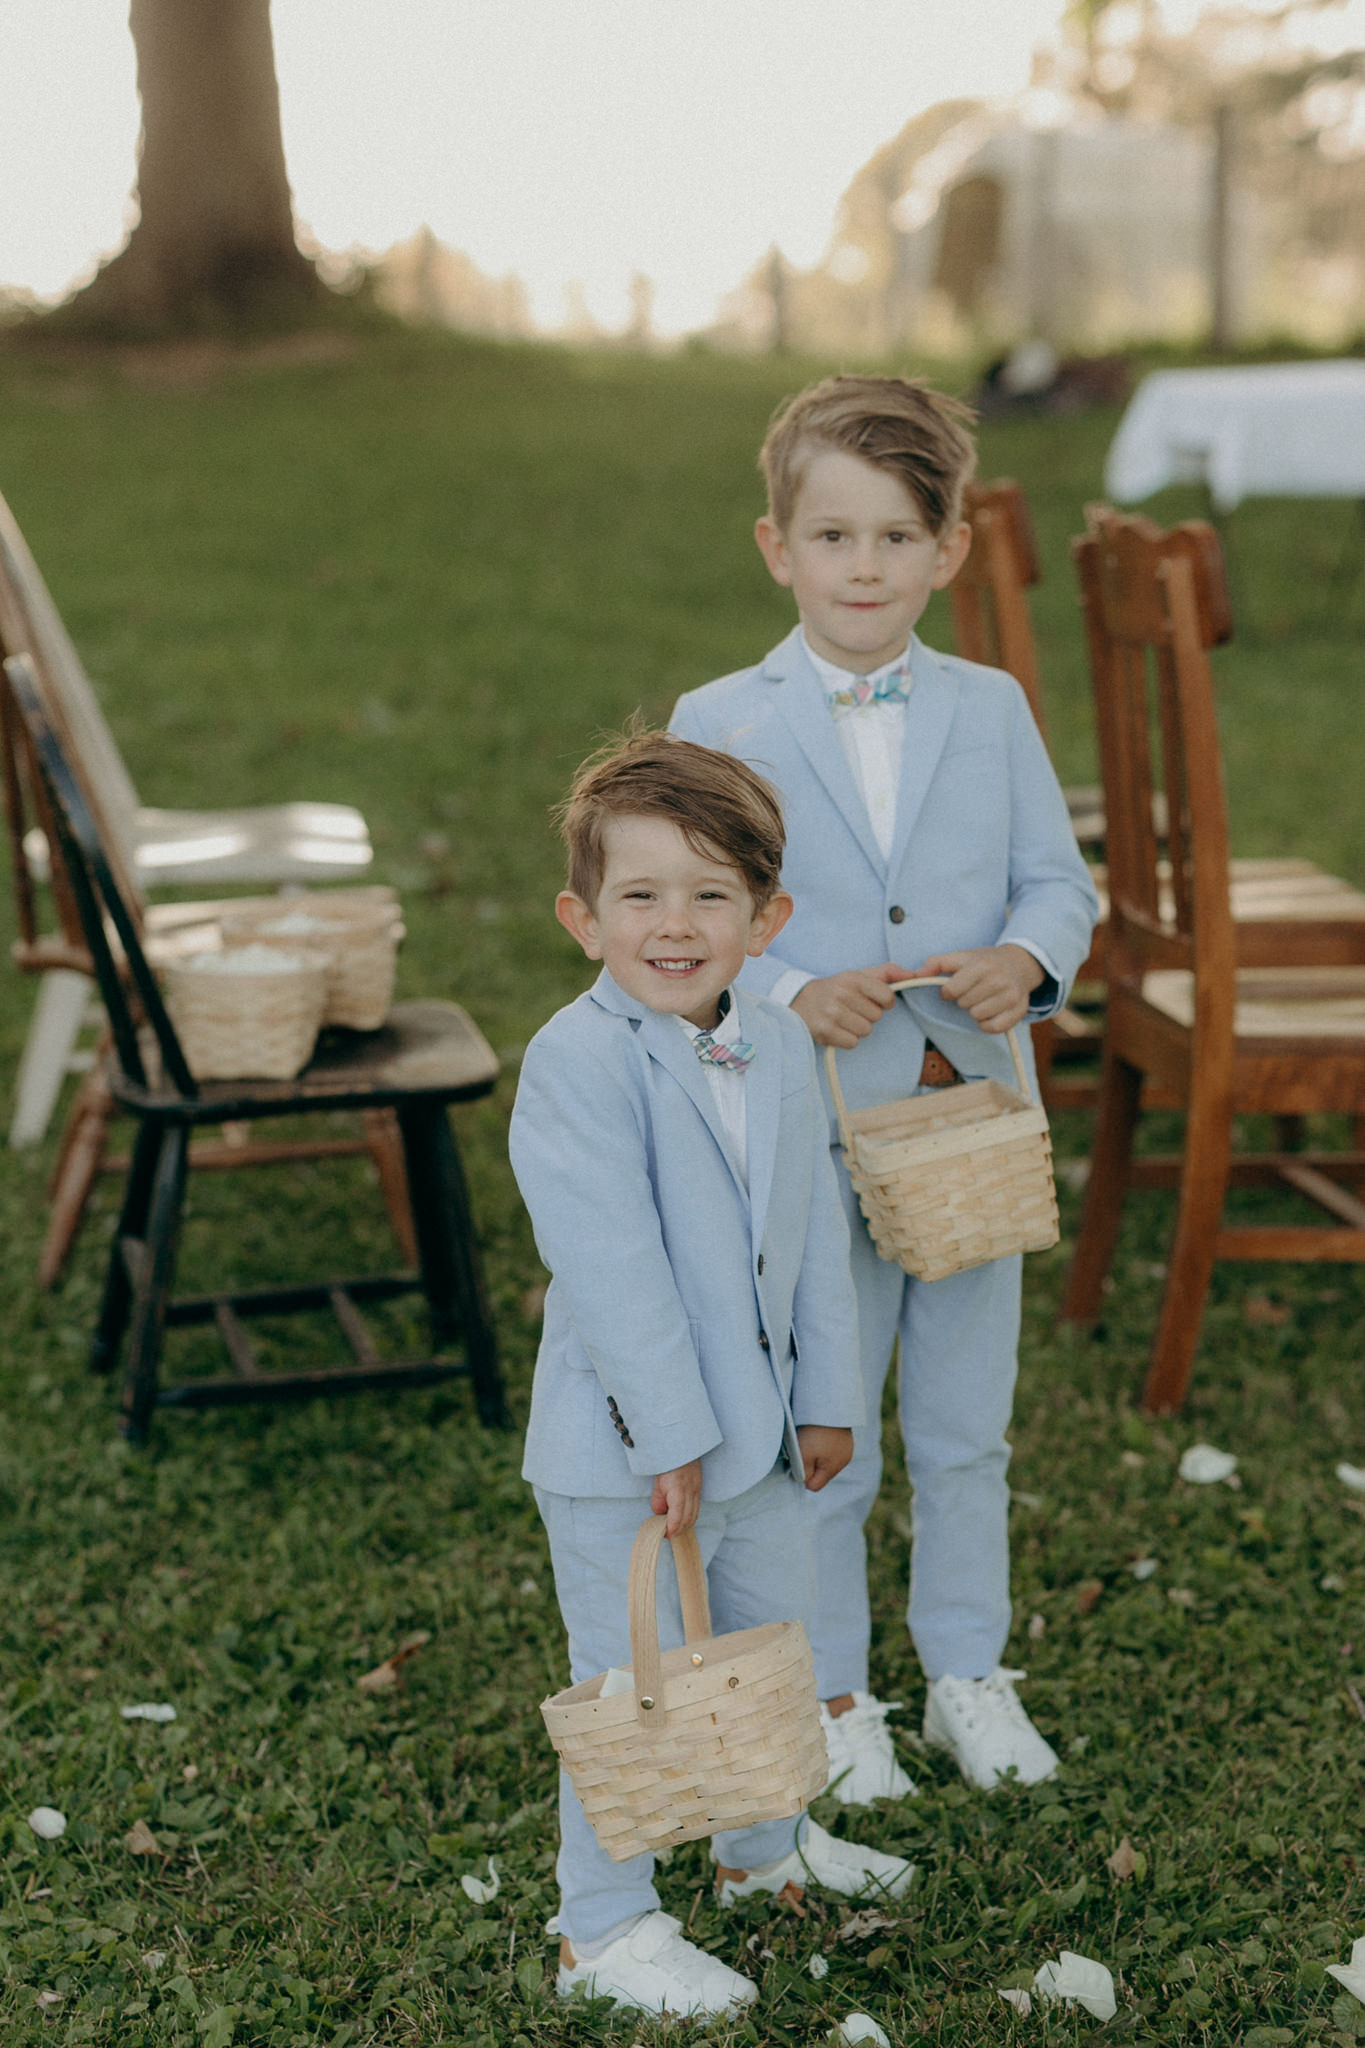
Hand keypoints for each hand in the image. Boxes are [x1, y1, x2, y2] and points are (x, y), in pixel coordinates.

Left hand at [651, 1460, 701, 1534]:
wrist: (680, 1446)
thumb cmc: (666, 1463)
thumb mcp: (657, 1482)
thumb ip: (658, 1500)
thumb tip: (660, 1514)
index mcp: (678, 1490)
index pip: (677, 1516)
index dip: (672, 1529)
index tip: (666, 1534)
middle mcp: (690, 1491)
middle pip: (688, 1518)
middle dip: (679, 1530)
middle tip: (669, 1534)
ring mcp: (697, 1489)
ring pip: (695, 1514)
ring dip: (686, 1525)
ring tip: (675, 1528)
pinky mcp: (699, 1488)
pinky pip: (697, 1507)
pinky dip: (690, 1516)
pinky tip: (682, 1517)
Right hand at [791, 966, 903, 1048]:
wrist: (799, 1001)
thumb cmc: (836, 989)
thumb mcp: (858, 975)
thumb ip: (887, 972)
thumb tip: (914, 974)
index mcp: (853, 978)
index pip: (887, 996)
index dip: (885, 1002)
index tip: (874, 1001)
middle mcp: (842, 994)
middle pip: (877, 1016)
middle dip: (868, 1015)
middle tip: (852, 1009)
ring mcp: (832, 1013)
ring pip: (866, 1031)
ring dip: (858, 1028)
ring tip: (844, 1019)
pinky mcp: (826, 1031)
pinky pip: (853, 1043)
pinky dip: (847, 1039)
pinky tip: (837, 1029)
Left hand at [796, 1425, 853, 1492]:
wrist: (830, 1404)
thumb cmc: (815, 1432)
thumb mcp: (804, 1455)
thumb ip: (803, 1473)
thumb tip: (803, 1481)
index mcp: (833, 1468)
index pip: (814, 1486)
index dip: (802, 1477)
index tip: (796, 1462)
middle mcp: (843, 1461)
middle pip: (821, 1474)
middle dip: (810, 1465)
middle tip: (803, 1448)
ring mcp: (846, 1448)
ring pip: (826, 1460)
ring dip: (817, 1454)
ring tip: (811, 1438)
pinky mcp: (846, 1437)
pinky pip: (831, 1448)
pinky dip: (823, 1443)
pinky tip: (819, 1432)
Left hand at [917, 944, 1043, 1033]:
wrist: (1019, 964)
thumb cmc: (985, 962)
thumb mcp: (961, 956)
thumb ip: (936, 963)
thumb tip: (917, 975)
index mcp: (982, 964)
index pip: (951, 990)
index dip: (948, 991)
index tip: (955, 987)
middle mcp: (999, 979)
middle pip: (964, 1004)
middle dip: (964, 999)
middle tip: (974, 991)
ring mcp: (1011, 996)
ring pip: (977, 1016)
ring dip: (975, 1011)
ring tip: (983, 999)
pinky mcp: (1019, 1011)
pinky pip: (993, 1028)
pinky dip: (987, 1024)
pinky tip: (990, 1012)